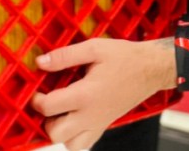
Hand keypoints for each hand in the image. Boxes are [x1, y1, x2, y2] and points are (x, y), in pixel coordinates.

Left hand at [31, 37, 176, 150]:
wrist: (152, 68)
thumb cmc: (126, 57)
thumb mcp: (94, 48)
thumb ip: (65, 56)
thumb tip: (40, 63)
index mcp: (86, 94)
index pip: (49, 107)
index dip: (36, 99)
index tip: (37, 89)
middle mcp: (91, 114)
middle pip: (55, 133)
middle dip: (45, 120)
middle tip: (48, 102)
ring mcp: (98, 123)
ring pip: (70, 144)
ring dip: (60, 131)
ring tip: (61, 112)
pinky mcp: (105, 125)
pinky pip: (84, 143)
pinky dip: (75, 137)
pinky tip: (75, 119)